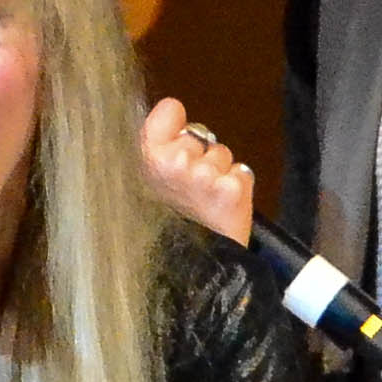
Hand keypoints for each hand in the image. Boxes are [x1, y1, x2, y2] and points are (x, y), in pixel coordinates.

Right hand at [137, 98, 254, 243]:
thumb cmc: (162, 233)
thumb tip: (168, 123)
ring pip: (221, 154)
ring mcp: (205, 175)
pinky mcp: (232, 190)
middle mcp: (175, 162)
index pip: (170, 110)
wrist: (188, 271)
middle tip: (189, 190)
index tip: (174, 141)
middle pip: (198, 135)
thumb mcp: (140, 191)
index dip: (175, 125)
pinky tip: (222, 209)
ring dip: (218, 174)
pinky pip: (241, 173)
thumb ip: (151, 156)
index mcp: (147, 158)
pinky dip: (236, 190)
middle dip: (199, 156)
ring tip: (205, 203)